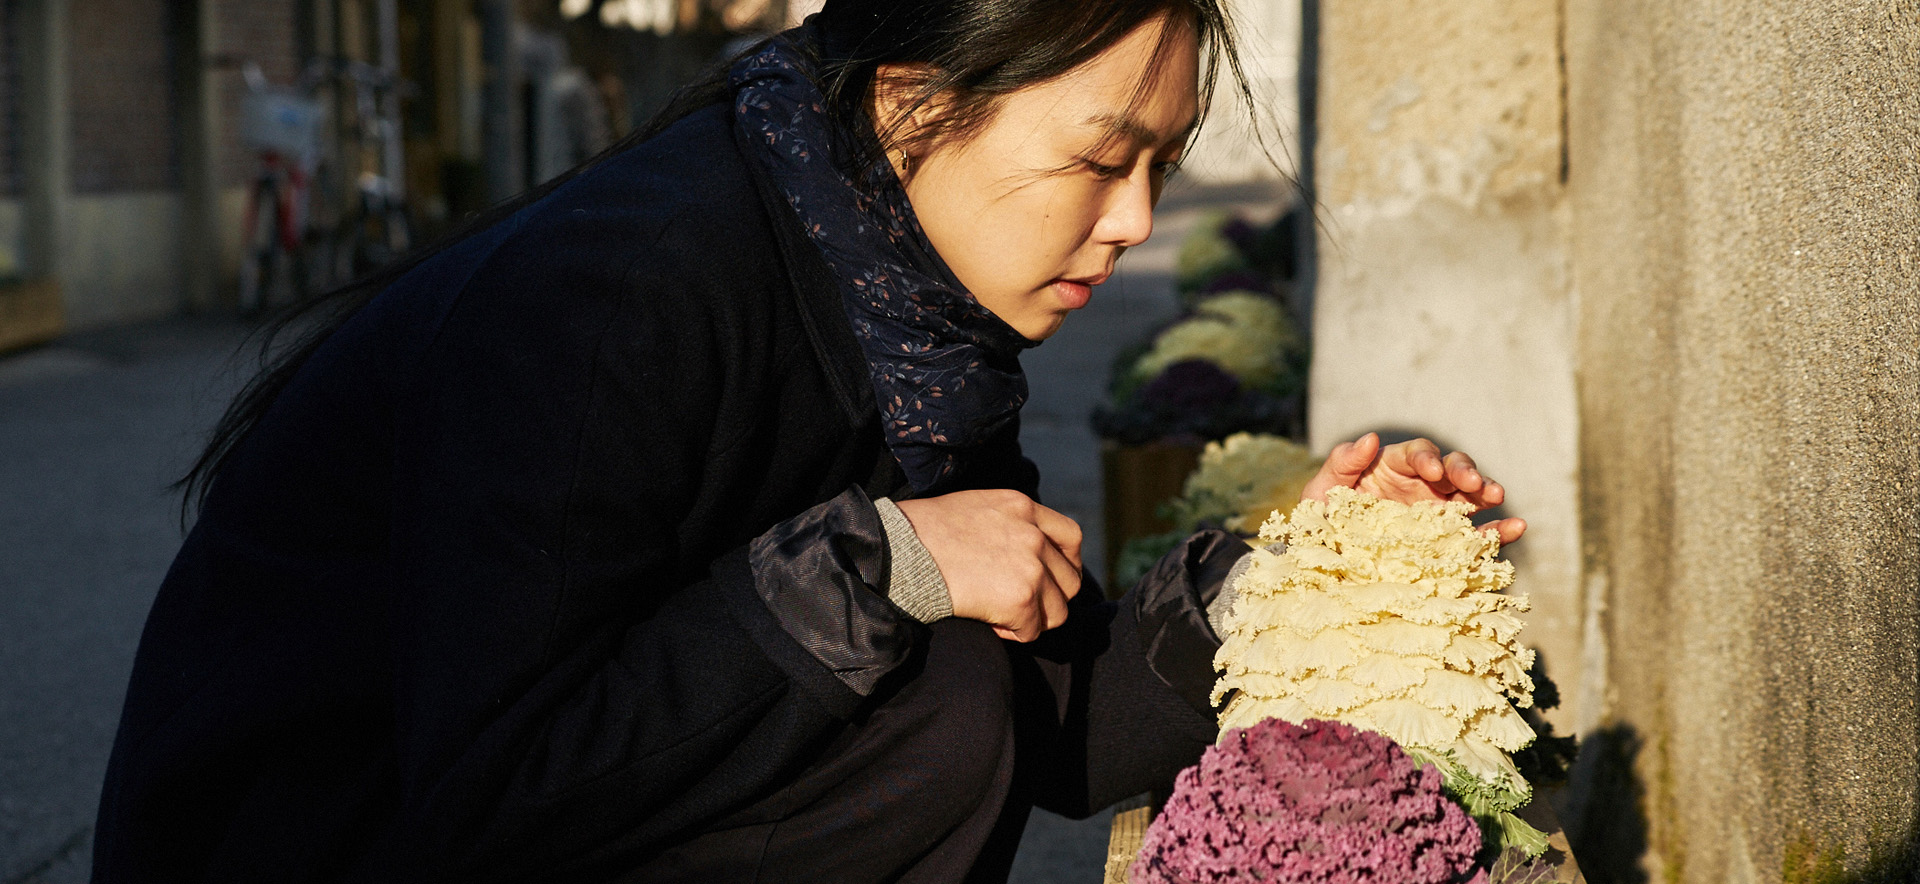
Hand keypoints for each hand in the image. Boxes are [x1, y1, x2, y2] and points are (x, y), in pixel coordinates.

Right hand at [894, 490, 1083, 641]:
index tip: (1050, 578)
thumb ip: (1009, 524)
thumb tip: (1023, 555)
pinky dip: (1012, 634)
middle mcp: (1034, 535)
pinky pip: (1031, 632)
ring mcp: (1031, 567)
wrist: (901, 552)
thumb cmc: (923, 533)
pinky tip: (988, 622)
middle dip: (1049, 599)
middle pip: (1070, 581)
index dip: (1065, 564)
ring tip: (1000, 615)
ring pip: (1058, 612)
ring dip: (1032, 620)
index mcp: (1022, 507)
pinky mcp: (1020, 599)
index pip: (1071, 537)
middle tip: (1019, 605)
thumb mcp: (976, 509)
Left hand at [1299, 432, 1526, 544]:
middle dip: (1464, 470)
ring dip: (1485, 490)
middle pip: (1451, 467)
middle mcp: (1421, 485)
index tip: (1430, 469)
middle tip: (1471, 482)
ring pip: (1470, 493)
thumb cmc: (1323, 522)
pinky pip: (1479, 533)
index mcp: (1392, 467)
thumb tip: (1369, 438)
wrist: (1327, 565)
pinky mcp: (1449, 541)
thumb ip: (1342, 463)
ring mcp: (1438, 512)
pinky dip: (1500, 530)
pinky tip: (1517, 528)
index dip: (1427, 457)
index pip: (1417, 454)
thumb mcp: (1320, 492)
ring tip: (1497, 496)